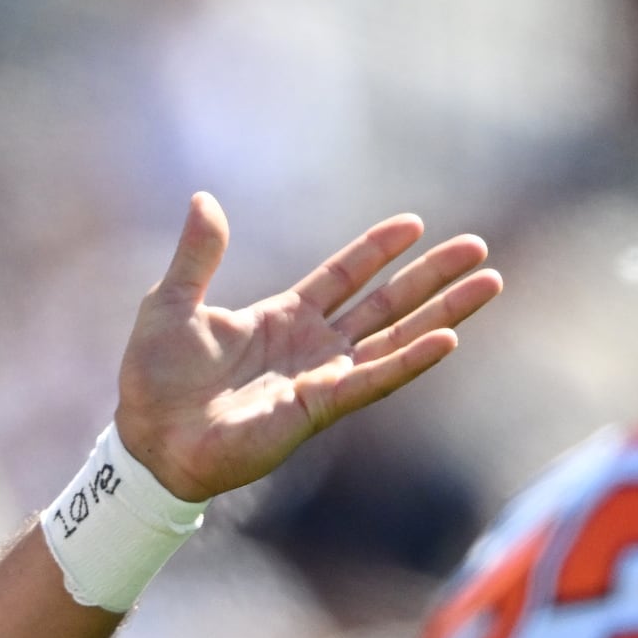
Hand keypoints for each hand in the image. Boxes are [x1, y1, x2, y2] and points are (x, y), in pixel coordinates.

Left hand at [114, 196, 497, 503]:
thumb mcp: (172, 303)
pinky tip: (448, 338)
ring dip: (443, 313)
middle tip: (477, 249)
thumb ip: (198, 255)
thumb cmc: (155, 379)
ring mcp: (321, 376)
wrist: (149, 439)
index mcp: (282, 317)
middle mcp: (312, 346)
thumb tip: (204, 198)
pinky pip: (375, 379)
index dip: (377, 250)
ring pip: (397, 337)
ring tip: (488, 284)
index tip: (415, 223)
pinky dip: (411, 359)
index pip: (344, 276)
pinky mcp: (319, 407)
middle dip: (432, 276)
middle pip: (386, 302)